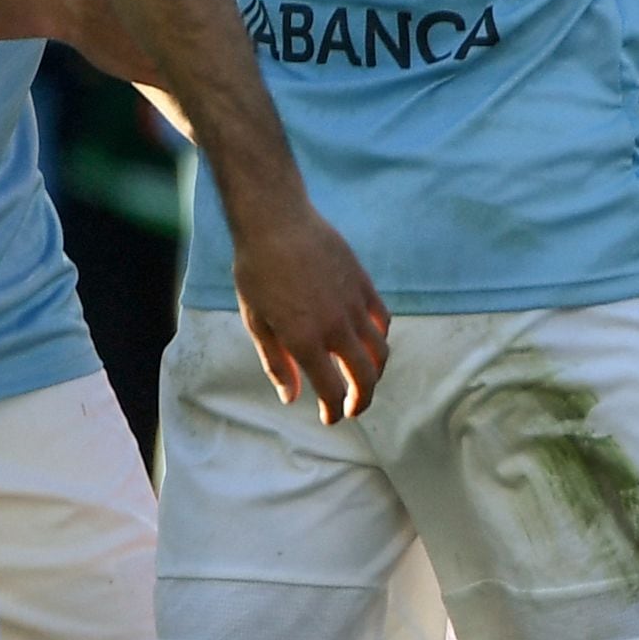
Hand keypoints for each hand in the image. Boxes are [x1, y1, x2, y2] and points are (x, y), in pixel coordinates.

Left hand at [226, 195, 390, 423]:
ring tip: (365, 379)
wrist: (276, 222)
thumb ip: (276, 362)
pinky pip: (382, 320)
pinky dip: (380, 338)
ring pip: (380, 351)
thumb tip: (291, 398)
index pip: (331, 390)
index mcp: (304, 340)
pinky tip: (370, 342)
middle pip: (365, 377)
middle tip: (354, 409)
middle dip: (362, 400)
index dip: (333, 410)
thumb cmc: (257, 271)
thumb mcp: (256, 321)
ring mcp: (353, 305)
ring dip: (376, 373)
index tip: (330, 417)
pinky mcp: (363, 285)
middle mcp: (335, 327)